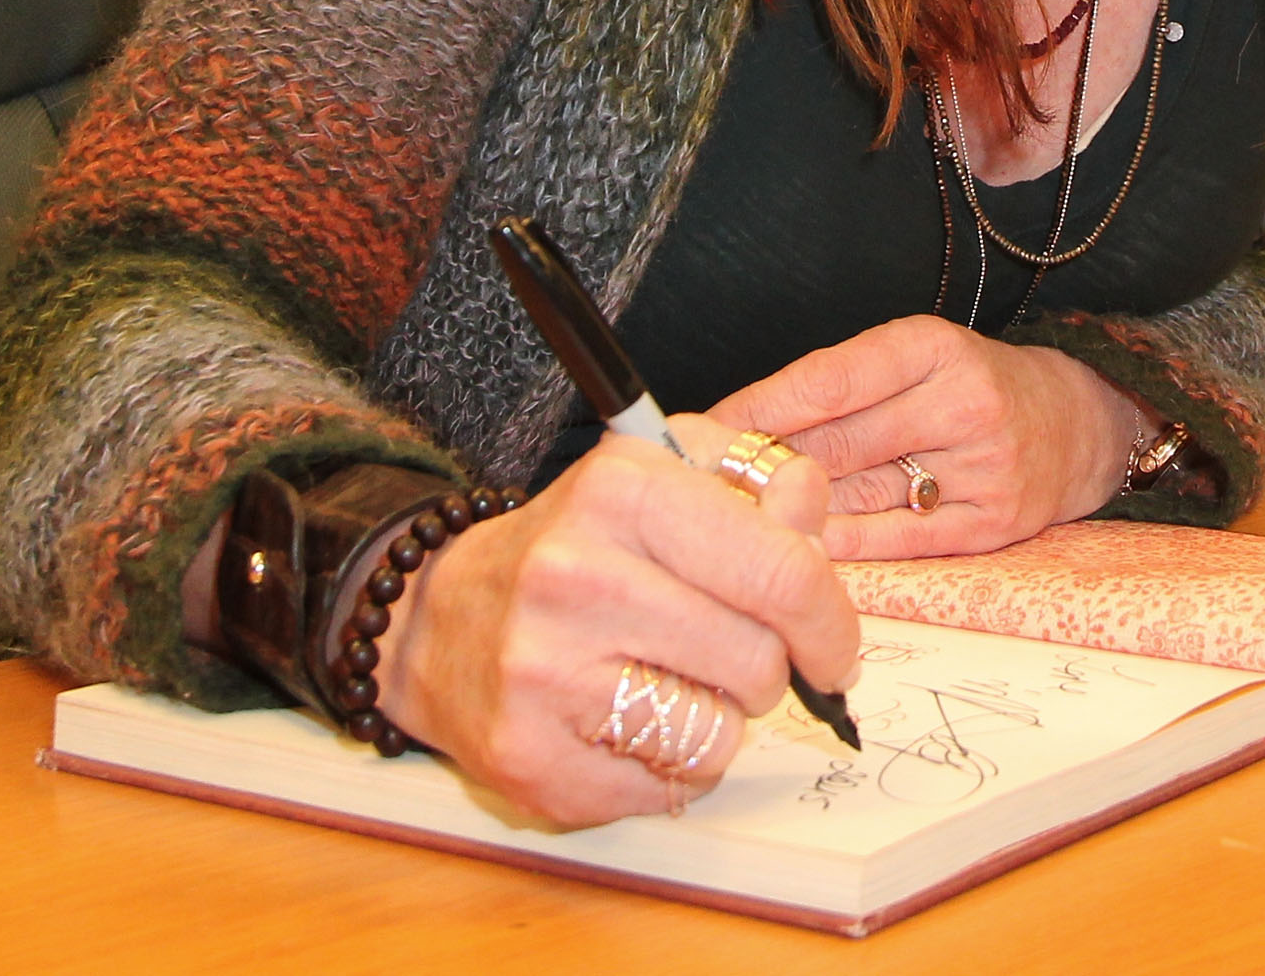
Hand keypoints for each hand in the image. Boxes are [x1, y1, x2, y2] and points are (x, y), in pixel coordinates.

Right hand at [374, 419, 858, 825]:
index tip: (831, 645)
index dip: (830, 620)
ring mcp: (545, 675)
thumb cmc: (573, 544)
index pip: (784, 571)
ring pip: (718, 734)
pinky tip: (627, 723)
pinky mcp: (530, 760)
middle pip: (758, 661)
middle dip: (766, 668)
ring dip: (717, 718)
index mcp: (620, 491)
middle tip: (728, 653)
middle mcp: (575, 576)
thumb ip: (750, 481)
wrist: (434, 619)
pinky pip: (667, 789)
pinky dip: (669, 767)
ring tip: (668, 682)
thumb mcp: (657, 475)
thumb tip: (811, 504)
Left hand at [710, 316, 1149, 558]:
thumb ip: (844, 385)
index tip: (709, 427)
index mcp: (935, 347)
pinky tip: (804, 543)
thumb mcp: (918, 357)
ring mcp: (982, 466)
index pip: (831, 379)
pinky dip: (846, 543)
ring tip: (741, 512)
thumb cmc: (975, 386)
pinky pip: (900, 537)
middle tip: (706, 478)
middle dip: (768, 461)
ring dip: (796, 506)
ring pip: (863, 492)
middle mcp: (963, 402)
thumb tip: (748, 426)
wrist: (1077, 425)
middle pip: (839, 441)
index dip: (763, 407)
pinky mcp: (993, 523)